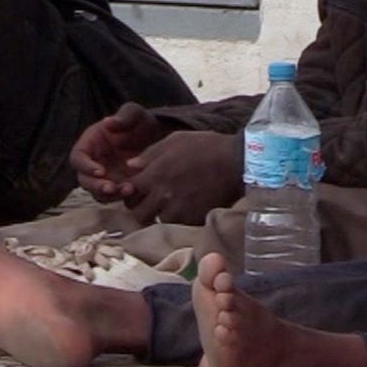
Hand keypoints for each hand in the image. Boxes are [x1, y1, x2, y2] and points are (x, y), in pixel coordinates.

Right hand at [69, 103, 165, 201]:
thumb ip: (123, 117)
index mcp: (89, 144)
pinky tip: (137, 193)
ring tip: (129, 190)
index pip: (78, 157)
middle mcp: (93, 162)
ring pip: (98, 192)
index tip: (100, 171)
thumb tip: (108, 123)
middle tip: (111, 188)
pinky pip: (115, 197)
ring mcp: (106, 177)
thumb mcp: (134, 114)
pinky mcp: (118, 187)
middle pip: (84, 179)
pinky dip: (123, 197)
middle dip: (96, 186)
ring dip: (110, 195)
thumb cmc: (141, 123)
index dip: (85, 166)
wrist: (159, 137)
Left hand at [123, 131, 243, 223]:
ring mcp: (181, 209)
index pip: (128, 191)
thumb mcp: (174, 140)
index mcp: (156, 174)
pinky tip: (183, 210)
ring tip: (167, 207)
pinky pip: (179, 225)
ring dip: (159, 215)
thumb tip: (130, 165)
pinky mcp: (197, 218)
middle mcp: (164, 195)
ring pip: (158, 221)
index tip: (135, 189)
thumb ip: (149, 154)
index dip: (129, 191)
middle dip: (140, 208)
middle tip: (148, 202)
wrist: (238, 161)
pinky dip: (178, 220)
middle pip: (138, 213)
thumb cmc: (206, 146)